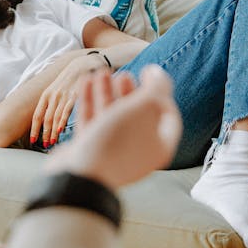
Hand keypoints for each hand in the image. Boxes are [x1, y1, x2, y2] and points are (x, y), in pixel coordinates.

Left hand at [30, 56, 106, 147]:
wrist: (84, 64)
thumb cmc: (71, 79)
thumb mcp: (57, 88)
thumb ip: (52, 102)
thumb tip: (48, 119)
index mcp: (46, 95)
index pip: (37, 115)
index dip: (34, 129)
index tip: (32, 140)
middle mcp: (53, 96)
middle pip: (45, 119)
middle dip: (44, 134)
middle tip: (44, 145)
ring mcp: (63, 95)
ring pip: (55, 117)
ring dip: (52, 132)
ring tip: (51, 143)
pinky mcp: (74, 95)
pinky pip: (66, 111)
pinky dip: (62, 122)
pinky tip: (60, 131)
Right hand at [45, 65, 181, 188]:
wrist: (79, 175)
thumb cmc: (117, 142)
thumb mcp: (145, 108)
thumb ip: (157, 88)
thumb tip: (157, 74)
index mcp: (159, 146)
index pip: (168, 116)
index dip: (161, 92)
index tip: (148, 72)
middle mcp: (137, 151)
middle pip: (137, 115)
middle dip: (129, 92)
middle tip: (123, 74)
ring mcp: (111, 152)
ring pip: (112, 116)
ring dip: (107, 92)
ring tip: (101, 73)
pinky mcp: (88, 150)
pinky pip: (93, 121)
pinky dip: (90, 101)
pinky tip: (86, 82)